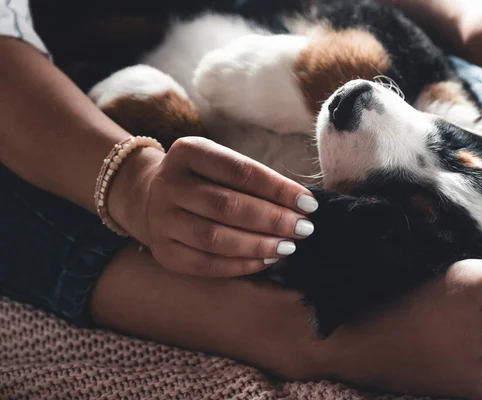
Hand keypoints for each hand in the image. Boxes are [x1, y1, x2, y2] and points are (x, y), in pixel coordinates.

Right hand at [109, 137, 318, 277]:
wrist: (151, 197)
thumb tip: (302, 204)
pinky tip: (267, 260)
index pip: (240, 171)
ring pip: (216, 238)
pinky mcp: (164, 252)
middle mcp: (169, 184)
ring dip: (259, 244)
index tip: (309, 203)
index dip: (278, 189)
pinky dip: (242, 264)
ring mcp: (162, 220)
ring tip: (289, 246)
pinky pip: (207, 264)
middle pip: (228, 206)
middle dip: (273, 219)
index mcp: (188, 152)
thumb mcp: (221, 163)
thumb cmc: (204, 179)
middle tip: (304, 228)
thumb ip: (254, 180)